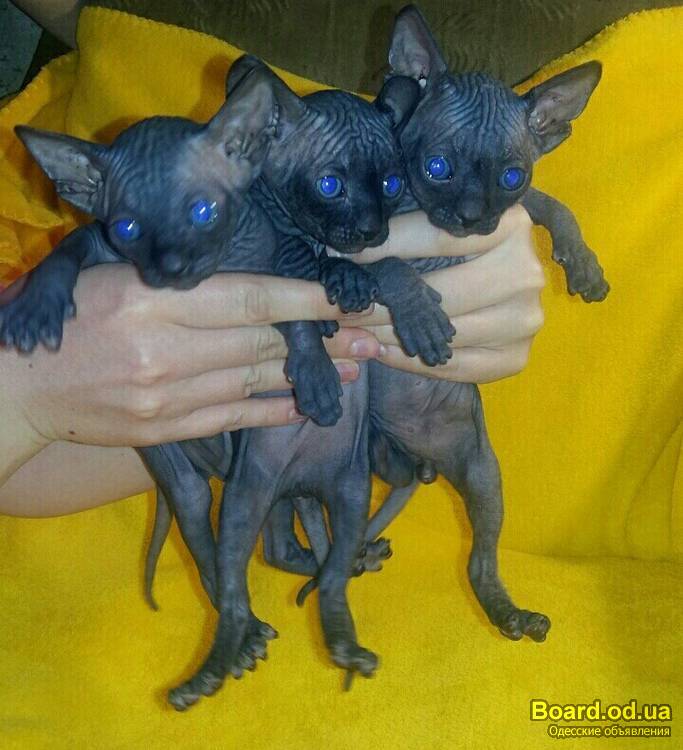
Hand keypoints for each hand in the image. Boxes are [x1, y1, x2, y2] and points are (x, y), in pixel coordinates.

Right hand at [0, 264, 379, 457]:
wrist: (21, 385)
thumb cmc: (72, 319)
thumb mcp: (118, 277)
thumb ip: (183, 281)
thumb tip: (254, 284)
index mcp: (153, 298)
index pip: (250, 297)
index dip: (307, 299)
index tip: (351, 297)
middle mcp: (166, 349)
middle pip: (264, 341)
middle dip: (326, 339)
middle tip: (374, 334)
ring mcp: (168, 396)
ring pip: (257, 380)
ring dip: (310, 374)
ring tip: (356, 366)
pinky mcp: (167, 430)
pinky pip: (234, 418)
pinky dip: (274, 409)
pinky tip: (308, 403)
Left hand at [342, 204, 544, 381]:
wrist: (507, 279)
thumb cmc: (466, 245)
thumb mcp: (446, 221)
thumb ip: (411, 226)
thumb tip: (349, 246)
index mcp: (511, 224)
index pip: (436, 236)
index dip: (385, 247)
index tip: (343, 256)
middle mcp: (525, 272)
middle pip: (442, 292)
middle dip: (383, 300)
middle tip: (344, 304)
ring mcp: (524, 319)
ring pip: (444, 332)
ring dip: (393, 333)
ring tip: (356, 328)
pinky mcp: (515, 356)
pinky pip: (454, 366)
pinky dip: (413, 361)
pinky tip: (383, 350)